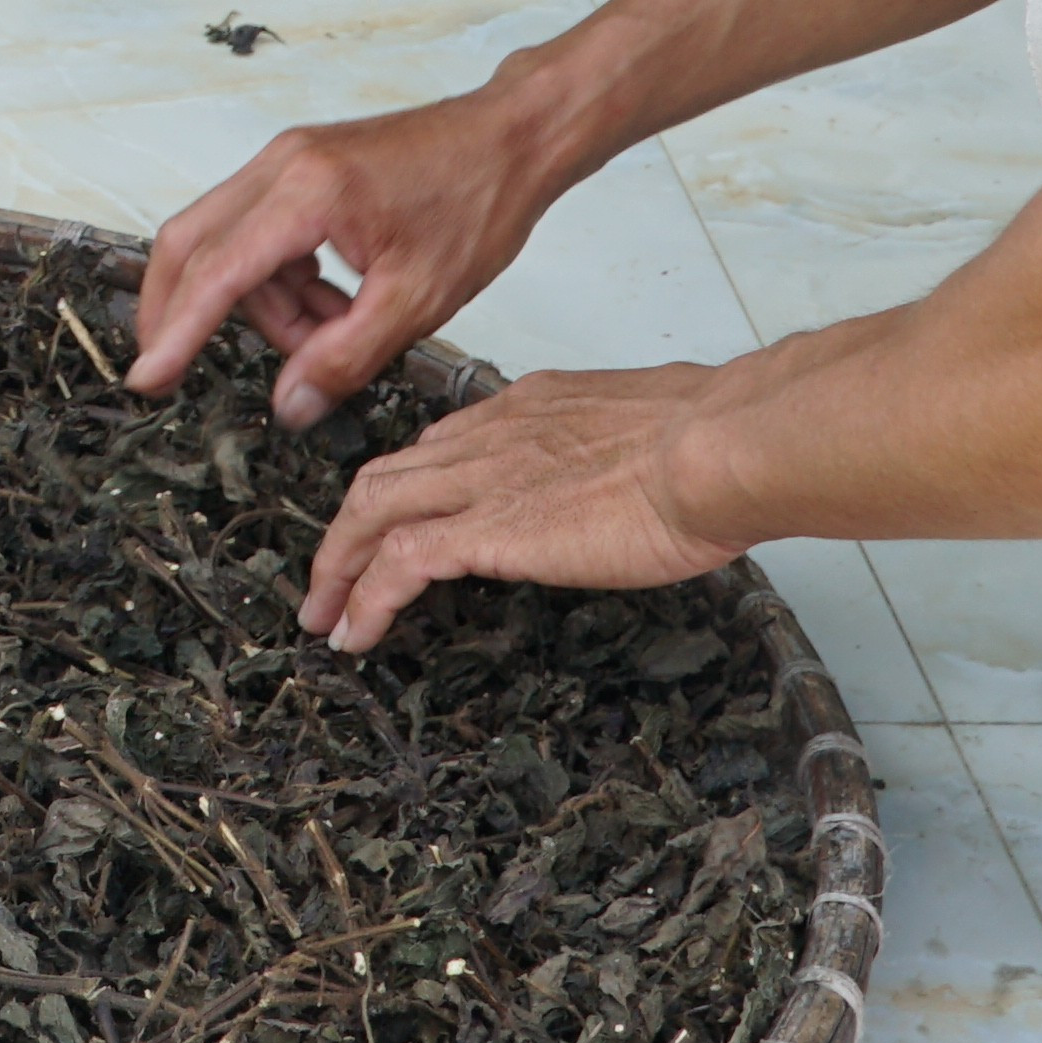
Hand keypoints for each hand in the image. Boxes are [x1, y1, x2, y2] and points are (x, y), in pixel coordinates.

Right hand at [131, 76, 578, 425]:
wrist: (512, 137)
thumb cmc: (478, 200)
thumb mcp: (417, 299)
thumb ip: (346, 357)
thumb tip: (290, 404)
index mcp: (307, 193)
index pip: (218, 272)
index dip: (178, 332)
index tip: (147, 377)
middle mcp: (282, 165)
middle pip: (192, 244)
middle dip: (181, 312)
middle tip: (176, 369)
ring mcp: (288, 160)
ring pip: (229, 246)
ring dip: (259, 305)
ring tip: (331, 337)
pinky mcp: (301, 168)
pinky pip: (260, 233)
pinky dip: (280, 281)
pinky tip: (335, 306)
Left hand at [299, 363, 741, 651]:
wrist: (717, 448)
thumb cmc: (716, 444)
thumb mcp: (658, 432)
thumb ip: (623, 451)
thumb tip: (644, 475)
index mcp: (533, 407)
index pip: (445, 443)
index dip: (412, 485)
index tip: (399, 517)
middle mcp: (494, 434)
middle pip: (389, 473)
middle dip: (349, 526)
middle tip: (332, 575)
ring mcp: (483, 479)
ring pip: (372, 509)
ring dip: (338, 566)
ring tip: (324, 615)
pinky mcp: (486, 530)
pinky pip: (396, 563)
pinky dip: (364, 599)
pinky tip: (353, 635)